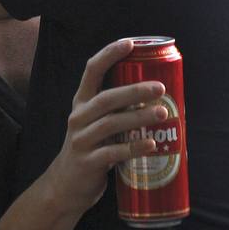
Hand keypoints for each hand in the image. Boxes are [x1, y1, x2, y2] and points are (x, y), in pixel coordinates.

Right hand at [42, 38, 166, 217]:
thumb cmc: (90, 147)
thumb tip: (156, 94)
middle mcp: (79, 116)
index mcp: (81, 101)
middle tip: (160, 88)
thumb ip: (116, 108)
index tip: (130, 43)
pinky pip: (113, 153)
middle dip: (134, 91)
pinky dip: (134, 147)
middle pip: (106, 98)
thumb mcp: (95, 121)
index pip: (92, 70)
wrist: (65, 186)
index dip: (109, 54)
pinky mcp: (87, 162)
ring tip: (163, 114)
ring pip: (111, 124)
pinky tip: (151, 144)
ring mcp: (81, 139)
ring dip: (139, 117)